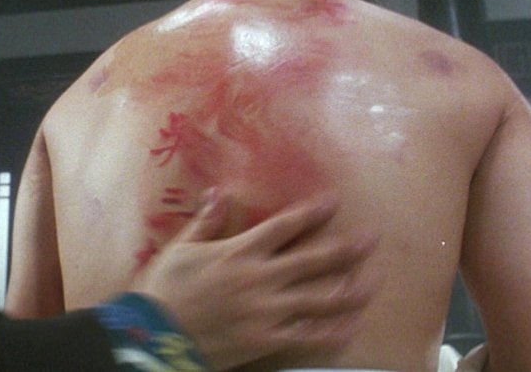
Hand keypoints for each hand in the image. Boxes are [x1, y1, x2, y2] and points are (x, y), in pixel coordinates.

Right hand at [132, 189, 378, 370]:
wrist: (155, 335)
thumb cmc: (165, 289)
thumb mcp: (180, 249)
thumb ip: (205, 222)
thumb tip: (220, 191)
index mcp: (239, 252)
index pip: (284, 226)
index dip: (312, 213)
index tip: (335, 201)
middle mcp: (260, 278)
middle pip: (312, 260)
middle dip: (345, 248)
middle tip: (373, 238)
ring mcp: (266, 311)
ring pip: (318, 299)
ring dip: (349, 290)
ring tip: (374, 282)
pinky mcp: (265, 339)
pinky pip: (307, 335)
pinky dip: (331, 332)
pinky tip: (351, 326)